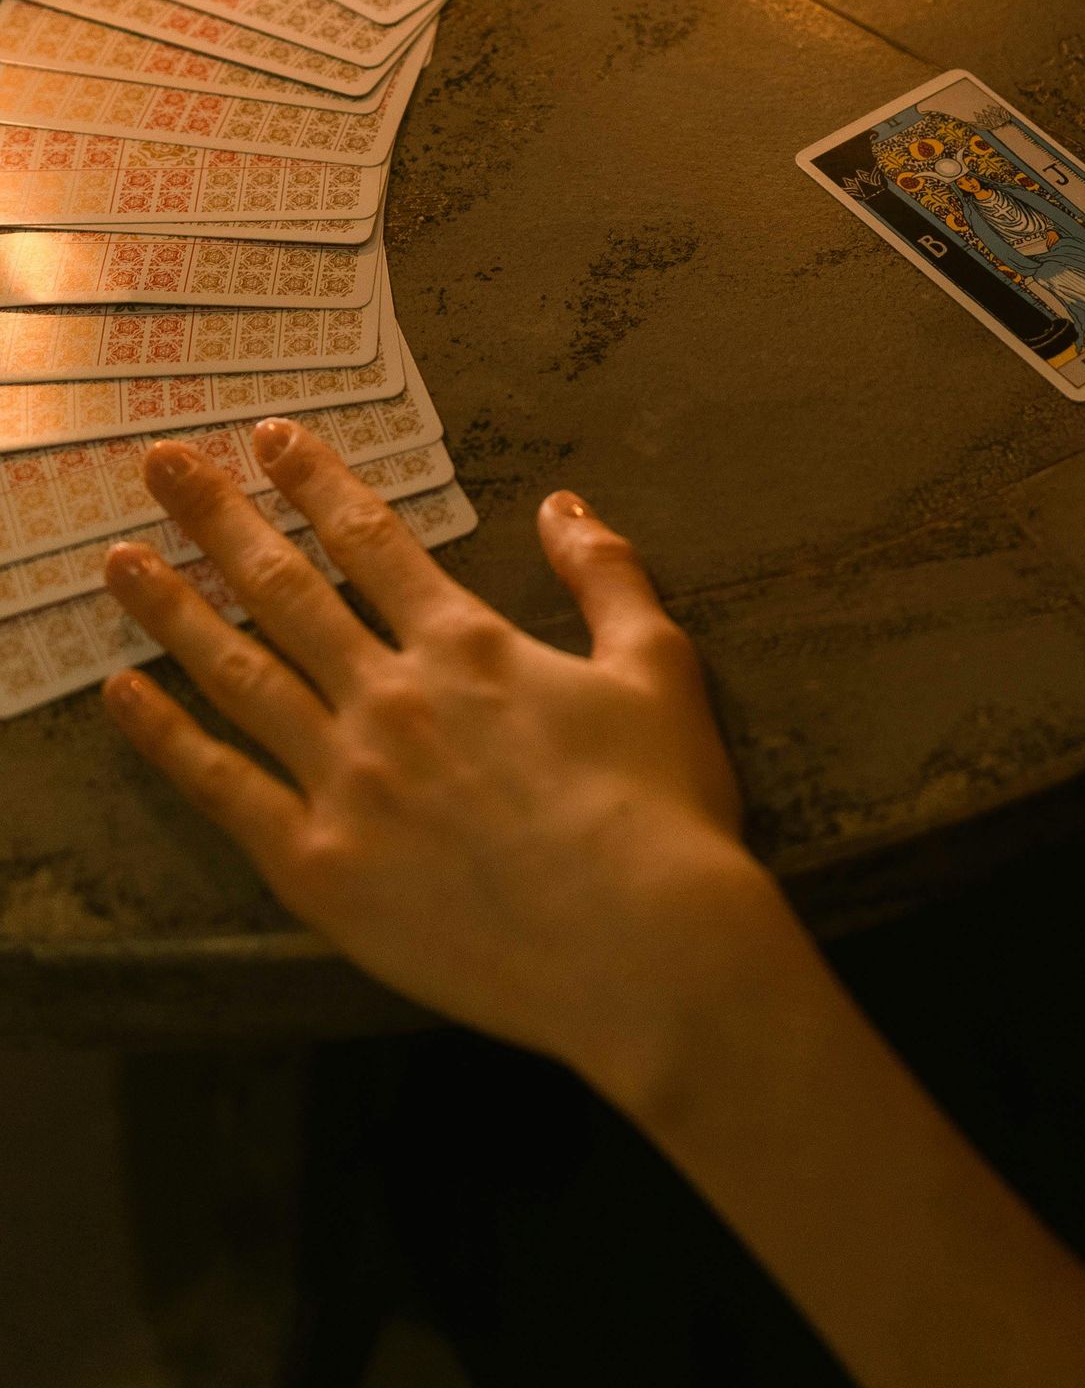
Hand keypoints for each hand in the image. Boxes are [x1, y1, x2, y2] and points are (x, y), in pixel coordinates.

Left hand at [100, 423, 778, 1105]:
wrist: (641, 948)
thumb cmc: (662, 810)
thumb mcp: (658, 667)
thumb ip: (605, 576)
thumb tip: (562, 504)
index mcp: (468, 646)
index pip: (372, 541)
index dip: (316, 482)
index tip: (269, 438)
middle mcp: (392, 697)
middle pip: (286, 589)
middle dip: (220, 517)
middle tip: (163, 465)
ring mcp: (347, 781)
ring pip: (239, 675)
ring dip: (173, 610)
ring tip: (120, 559)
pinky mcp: (320, 866)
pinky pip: (224, 789)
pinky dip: (167, 738)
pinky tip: (125, 696)